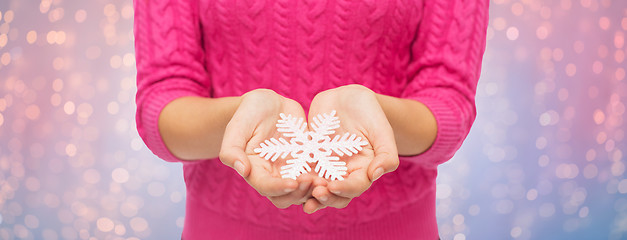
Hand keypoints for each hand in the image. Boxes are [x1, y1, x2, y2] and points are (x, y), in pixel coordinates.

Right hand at [219, 89, 314, 207]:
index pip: (265, 187)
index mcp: (254, 170)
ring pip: (303, 192)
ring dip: (314, 190)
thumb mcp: (238, 126)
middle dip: (299, 193)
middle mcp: (272, 176)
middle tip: (313, 181)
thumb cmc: (249, 112)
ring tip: (325, 180)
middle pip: (286, 197)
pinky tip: (335, 173)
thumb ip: (232, 149)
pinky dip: (325, 179)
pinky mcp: (306, 163)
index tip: (293, 182)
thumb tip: (242, 170)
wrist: (269, 103)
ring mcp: (291, 171)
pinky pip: (317, 177)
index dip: (279, 188)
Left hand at [303, 84, 398, 212]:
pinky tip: (286, 179)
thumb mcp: (381, 129)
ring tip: (299, 194)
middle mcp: (345, 173)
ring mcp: (326, 167)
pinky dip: (295, 178)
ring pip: (317, 187)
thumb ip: (386, 153)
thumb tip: (377, 174)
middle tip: (315, 194)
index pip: (356, 186)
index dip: (346, 189)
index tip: (333, 186)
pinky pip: (301, 171)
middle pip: (336, 194)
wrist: (347, 98)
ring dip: (308, 193)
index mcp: (364, 169)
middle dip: (326, 197)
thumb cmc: (370, 112)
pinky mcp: (310, 158)